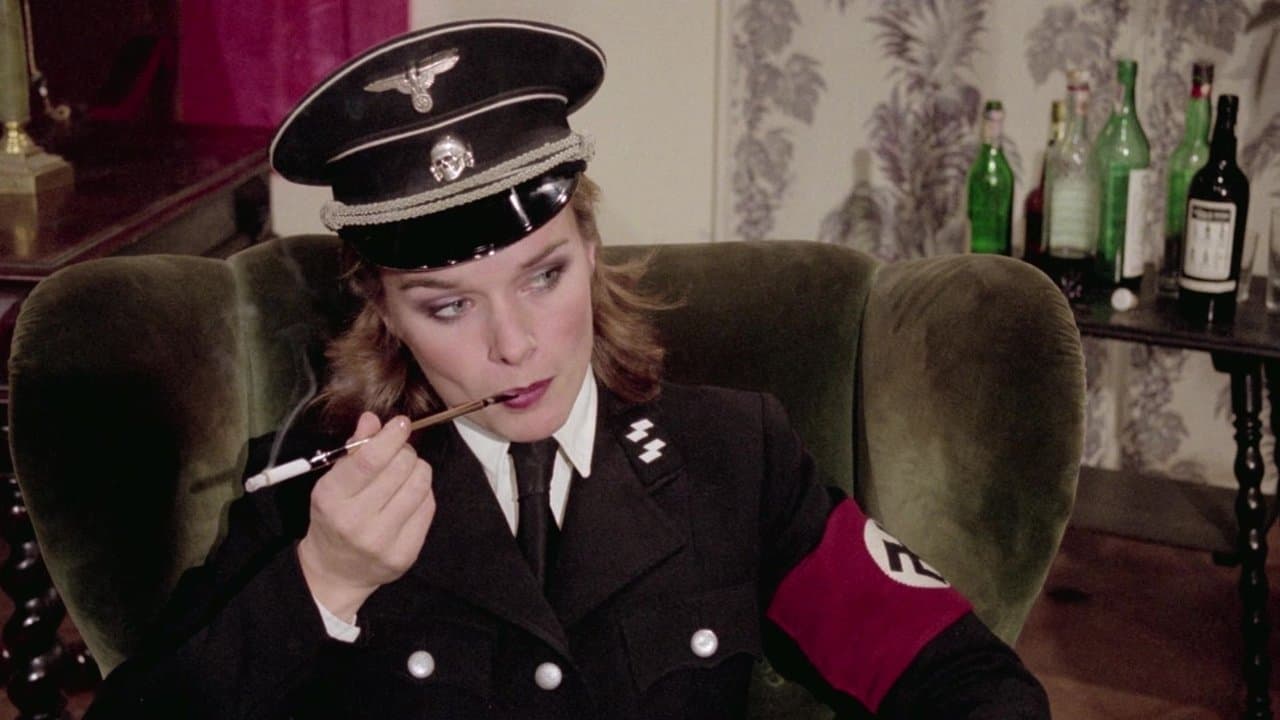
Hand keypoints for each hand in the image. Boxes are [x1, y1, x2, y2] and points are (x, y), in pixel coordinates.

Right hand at [297, 412, 435, 619]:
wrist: (336, 571)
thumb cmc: (333, 517)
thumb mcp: (332, 483)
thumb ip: (353, 451)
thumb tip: (373, 419)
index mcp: (331, 499)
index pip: (369, 461)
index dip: (391, 437)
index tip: (401, 423)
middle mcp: (356, 522)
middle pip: (400, 469)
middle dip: (405, 452)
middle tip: (400, 453)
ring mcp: (382, 541)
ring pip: (419, 485)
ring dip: (418, 469)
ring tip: (407, 471)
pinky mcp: (406, 554)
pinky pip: (428, 507)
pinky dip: (424, 492)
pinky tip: (411, 494)